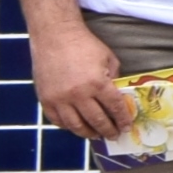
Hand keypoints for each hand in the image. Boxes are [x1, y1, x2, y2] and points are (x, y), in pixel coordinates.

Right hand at [32, 22, 138, 141]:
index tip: (127, 127)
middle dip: (108, 130)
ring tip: (96, 136)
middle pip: (96, 120)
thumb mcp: (108, 59)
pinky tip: (76, 127)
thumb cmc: (85, 45)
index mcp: (97, 83)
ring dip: (88, 133)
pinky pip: (57, 120)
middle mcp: (78, 95)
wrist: (55, 37)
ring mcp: (59, 99)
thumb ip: (114, 79)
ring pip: (75, 125)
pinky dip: (68, 126)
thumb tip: (119, 97)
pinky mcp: (46, 100)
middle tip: (114, 135)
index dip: (123, 119)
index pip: (114, 108)